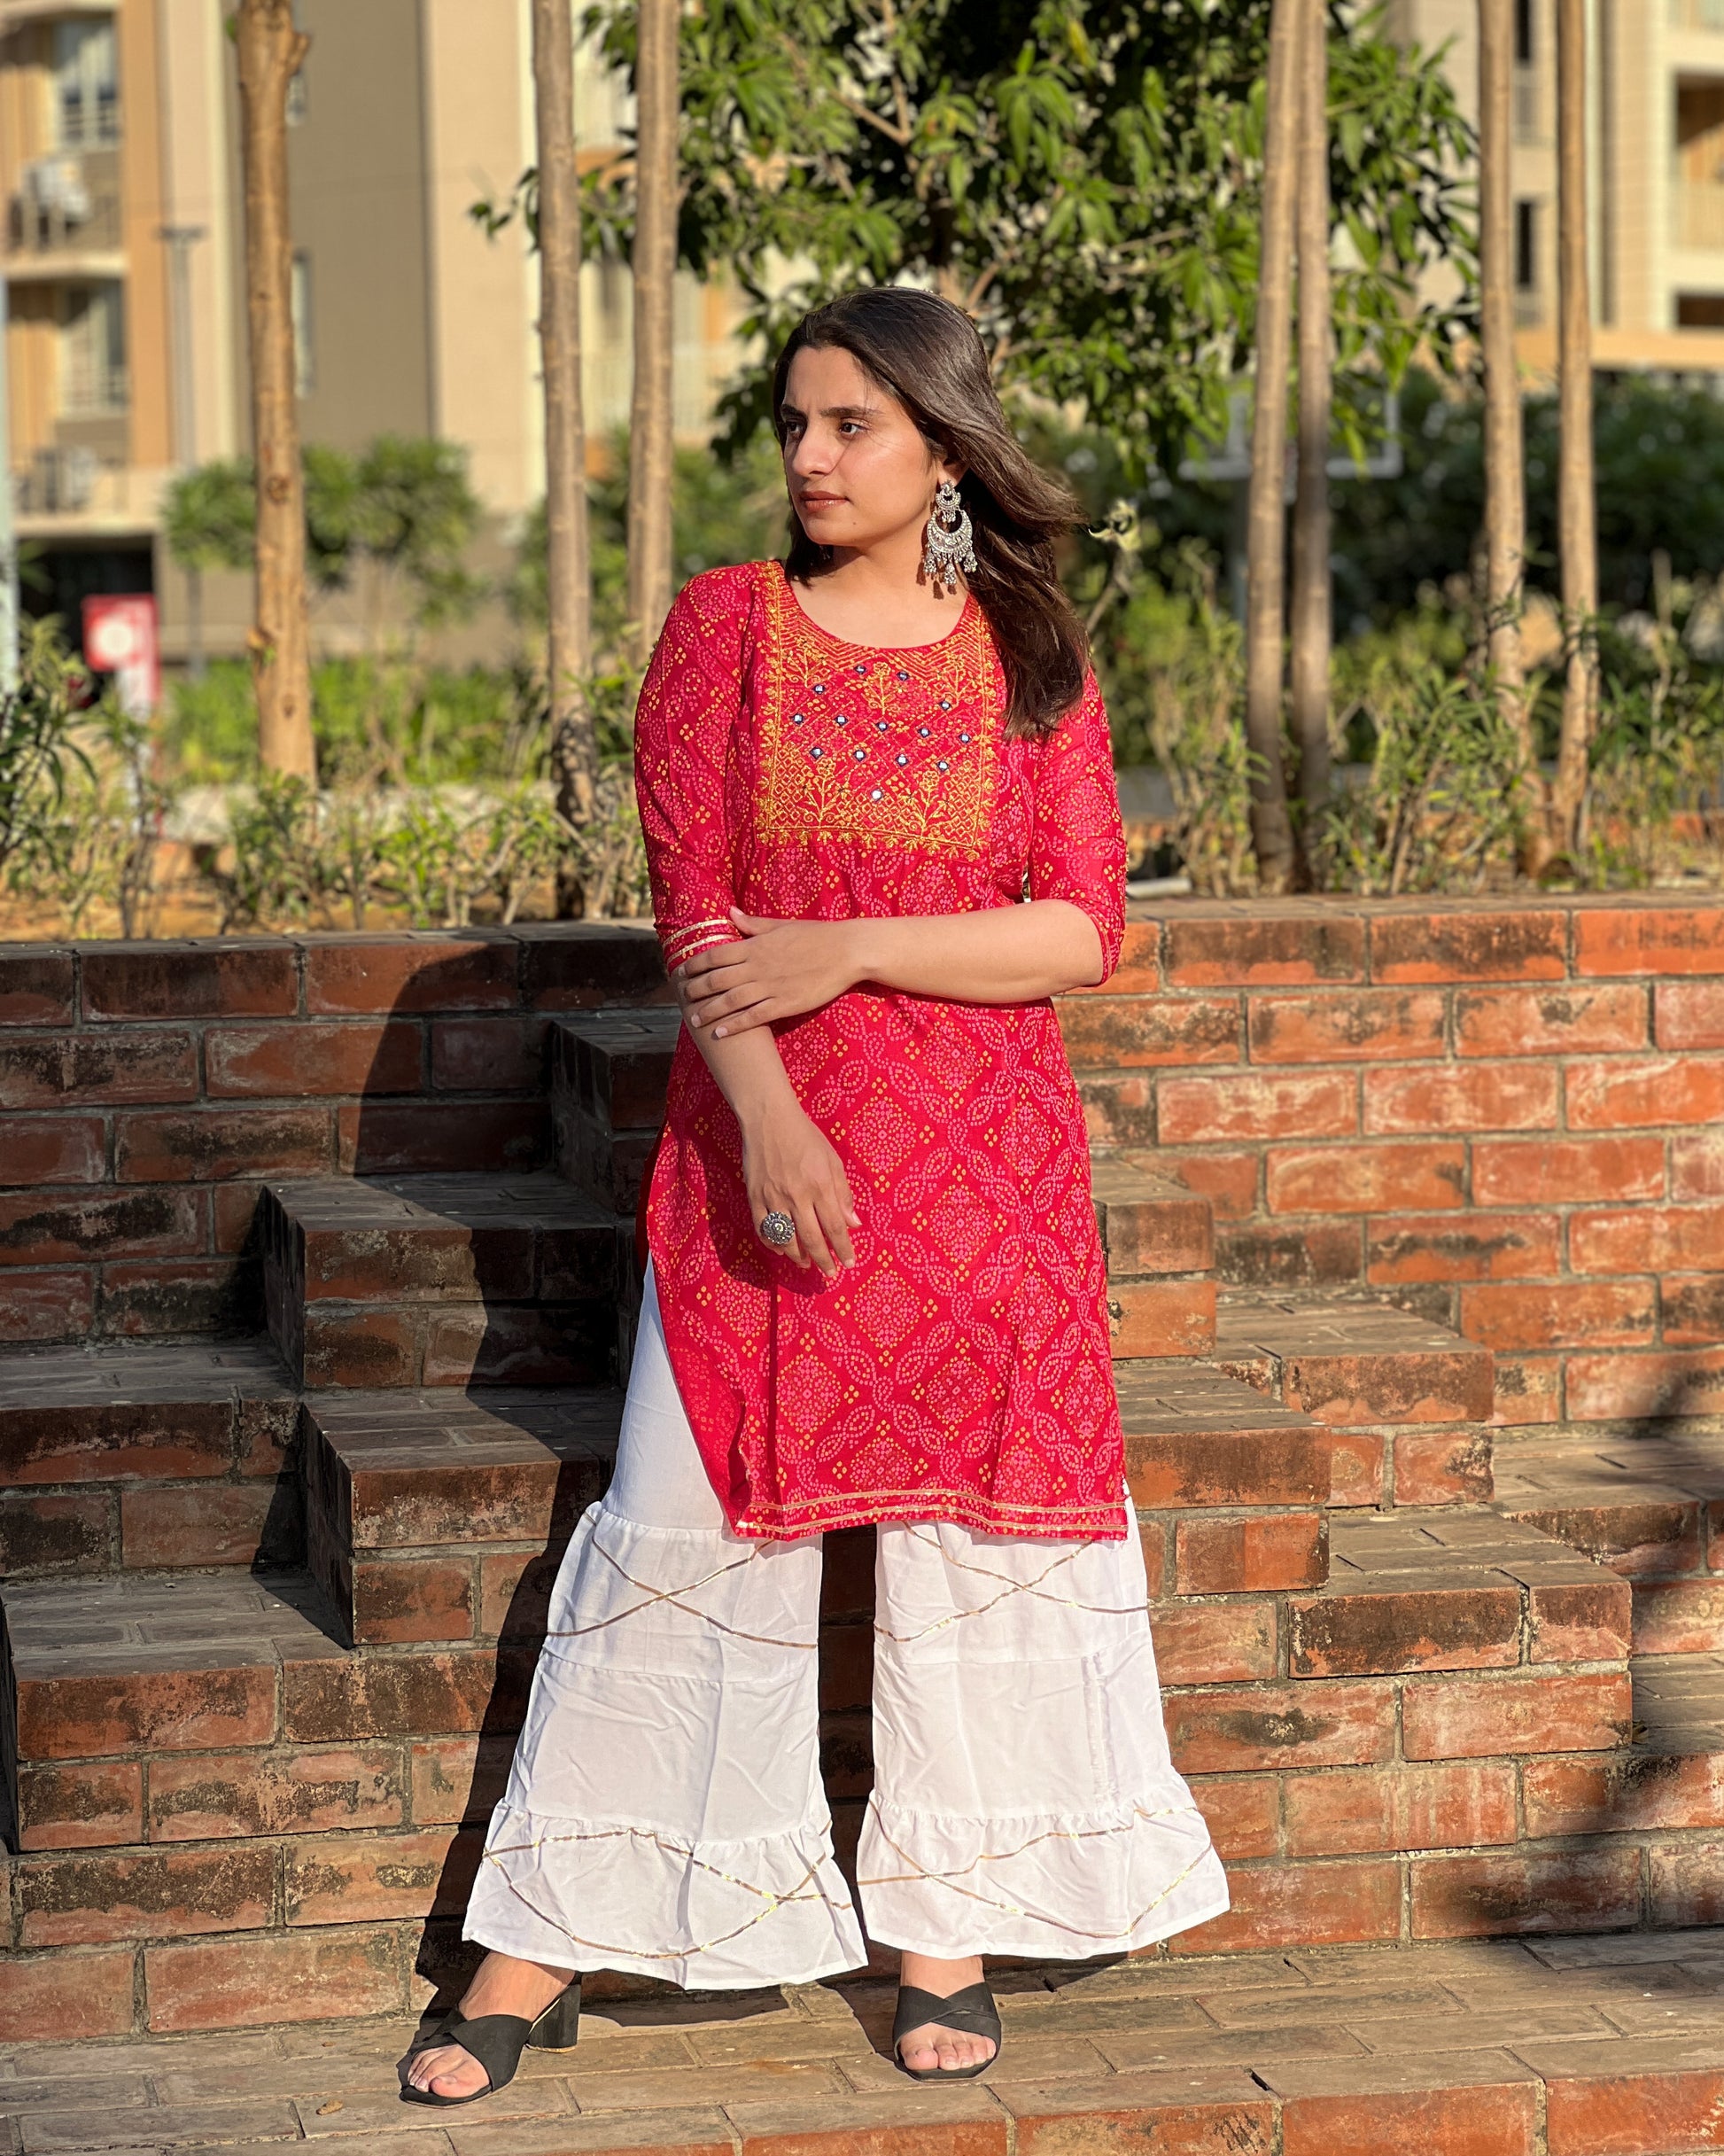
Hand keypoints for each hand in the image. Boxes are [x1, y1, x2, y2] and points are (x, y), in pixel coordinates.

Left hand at [679, 910, 859, 1037]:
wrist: (846, 951)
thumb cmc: (815, 935)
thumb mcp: (781, 926)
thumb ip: (752, 924)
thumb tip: (729, 912)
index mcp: (754, 946)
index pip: (714, 956)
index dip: (694, 965)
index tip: (681, 972)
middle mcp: (757, 967)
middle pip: (716, 980)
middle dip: (695, 990)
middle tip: (682, 998)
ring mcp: (770, 987)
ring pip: (730, 1001)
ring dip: (709, 1011)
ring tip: (695, 1020)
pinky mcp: (785, 1004)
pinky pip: (754, 1017)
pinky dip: (734, 1025)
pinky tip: (720, 1032)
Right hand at [743, 1103, 859, 1276]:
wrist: (769, 1119)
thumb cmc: (805, 1137)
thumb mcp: (832, 1160)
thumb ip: (842, 1193)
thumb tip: (853, 1223)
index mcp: (820, 1185)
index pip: (835, 1226)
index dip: (843, 1248)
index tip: (849, 1263)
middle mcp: (797, 1195)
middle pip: (812, 1238)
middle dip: (823, 1260)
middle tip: (829, 1273)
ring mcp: (773, 1197)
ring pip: (786, 1238)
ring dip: (797, 1256)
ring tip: (806, 1263)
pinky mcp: (754, 1196)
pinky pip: (763, 1228)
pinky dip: (772, 1243)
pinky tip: (781, 1249)